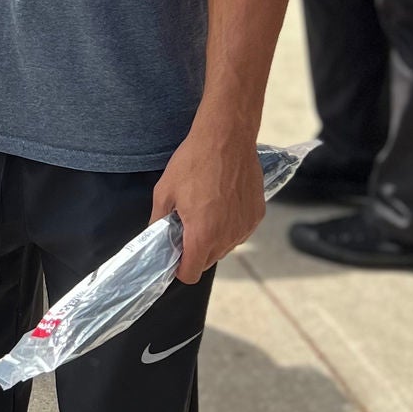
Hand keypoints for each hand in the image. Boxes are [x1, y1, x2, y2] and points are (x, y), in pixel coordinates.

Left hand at [150, 121, 264, 283]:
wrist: (227, 137)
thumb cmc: (195, 161)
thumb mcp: (165, 191)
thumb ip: (158, 220)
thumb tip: (155, 235)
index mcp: (202, 235)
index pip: (191, 274)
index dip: (179, 269)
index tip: (174, 256)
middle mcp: (227, 237)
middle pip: (207, 261)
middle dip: (195, 251)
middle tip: (186, 226)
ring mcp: (245, 227)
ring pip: (225, 247)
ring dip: (214, 238)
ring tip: (205, 210)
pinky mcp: (257, 215)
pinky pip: (240, 231)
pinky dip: (230, 225)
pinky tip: (222, 203)